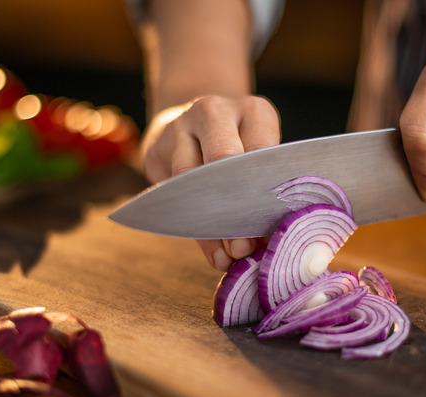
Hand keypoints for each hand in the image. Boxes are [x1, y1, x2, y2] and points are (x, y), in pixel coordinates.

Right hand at [142, 95, 279, 269]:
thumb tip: (268, 245)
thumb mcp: (259, 157)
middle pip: (223, 158)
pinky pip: (171, 193)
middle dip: (235, 208)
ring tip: (227, 256)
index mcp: (253, 111)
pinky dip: (192, 228)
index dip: (265, 192)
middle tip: (244, 247)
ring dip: (211, 225)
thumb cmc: (239, 149)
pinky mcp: (155, 148)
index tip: (270, 229)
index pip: (262, 150)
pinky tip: (211, 251)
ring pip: (191, 178)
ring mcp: (180, 126)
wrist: (190, 123)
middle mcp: (215, 111)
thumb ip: (264, 193)